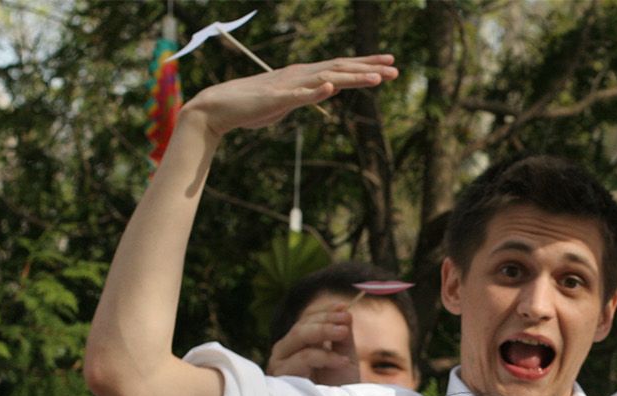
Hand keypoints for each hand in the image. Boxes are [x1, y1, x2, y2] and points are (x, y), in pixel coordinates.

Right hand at [181, 54, 397, 138]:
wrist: (220, 108)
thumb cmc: (252, 107)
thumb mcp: (289, 101)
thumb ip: (310, 94)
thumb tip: (330, 88)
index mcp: (303, 76)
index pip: (339, 68)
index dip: (364, 66)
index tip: (388, 65)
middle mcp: (300, 76)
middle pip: (339, 68)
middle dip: (368, 68)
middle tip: (396, 68)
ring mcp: (289, 86)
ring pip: (326, 79)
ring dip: (352, 78)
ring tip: (376, 78)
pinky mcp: (276, 99)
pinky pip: (299, 95)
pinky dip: (316, 91)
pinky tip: (332, 87)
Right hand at [266, 300, 358, 384]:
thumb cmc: (337, 389)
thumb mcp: (345, 359)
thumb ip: (343, 338)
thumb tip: (346, 312)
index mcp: (298, 344)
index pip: (307, 320)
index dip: (325, 311)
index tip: (345, 307)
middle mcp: (286, 350)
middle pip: (302, 326)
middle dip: (325, 320)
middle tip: (346, 320)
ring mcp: (281, 361)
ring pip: (299, 337)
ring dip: (323, 331)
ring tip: (344, 332)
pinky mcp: (282, 375)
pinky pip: (303, 358)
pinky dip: (325, 356)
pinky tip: (342, 361)